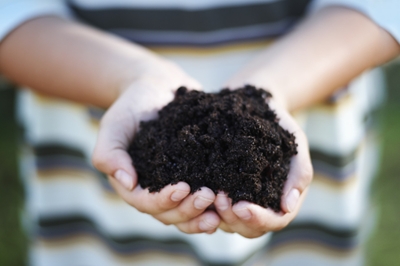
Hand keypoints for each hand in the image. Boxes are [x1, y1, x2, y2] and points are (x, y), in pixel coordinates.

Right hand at [92, 58, 219, 233]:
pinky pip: (203, 195)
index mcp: (133, 184)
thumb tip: (127, 183)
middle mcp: (155, 190)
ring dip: (203, 215)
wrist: (157, 87)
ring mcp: (176, 184)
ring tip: (223, 208)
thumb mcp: (114, 125)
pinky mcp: (196, 175)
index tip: (182, 188)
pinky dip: (216, 203)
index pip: (146, 203)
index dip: (163, 201)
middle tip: (208, 196)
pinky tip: (231, 199)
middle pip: (170, 214)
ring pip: (188, 212)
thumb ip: (109, 153)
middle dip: (189, 210)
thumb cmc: (132, 105)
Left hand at [214, 80, 312, 237]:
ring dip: (216, 215)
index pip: (273, 222)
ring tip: (206, 194)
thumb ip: (299, 174)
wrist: (255, 106)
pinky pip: (212, 207)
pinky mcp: (220, 189)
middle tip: (220, 199)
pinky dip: (203, 206)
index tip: (241, 207)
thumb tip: (288, 206)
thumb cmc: (280, 126)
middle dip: (233, 219)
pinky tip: (194, 191)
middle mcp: (259, 205)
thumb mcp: (296, 145)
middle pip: (247, 229)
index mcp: (281, 200)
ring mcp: (239, 200)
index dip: (258, 220)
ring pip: (227, 223)